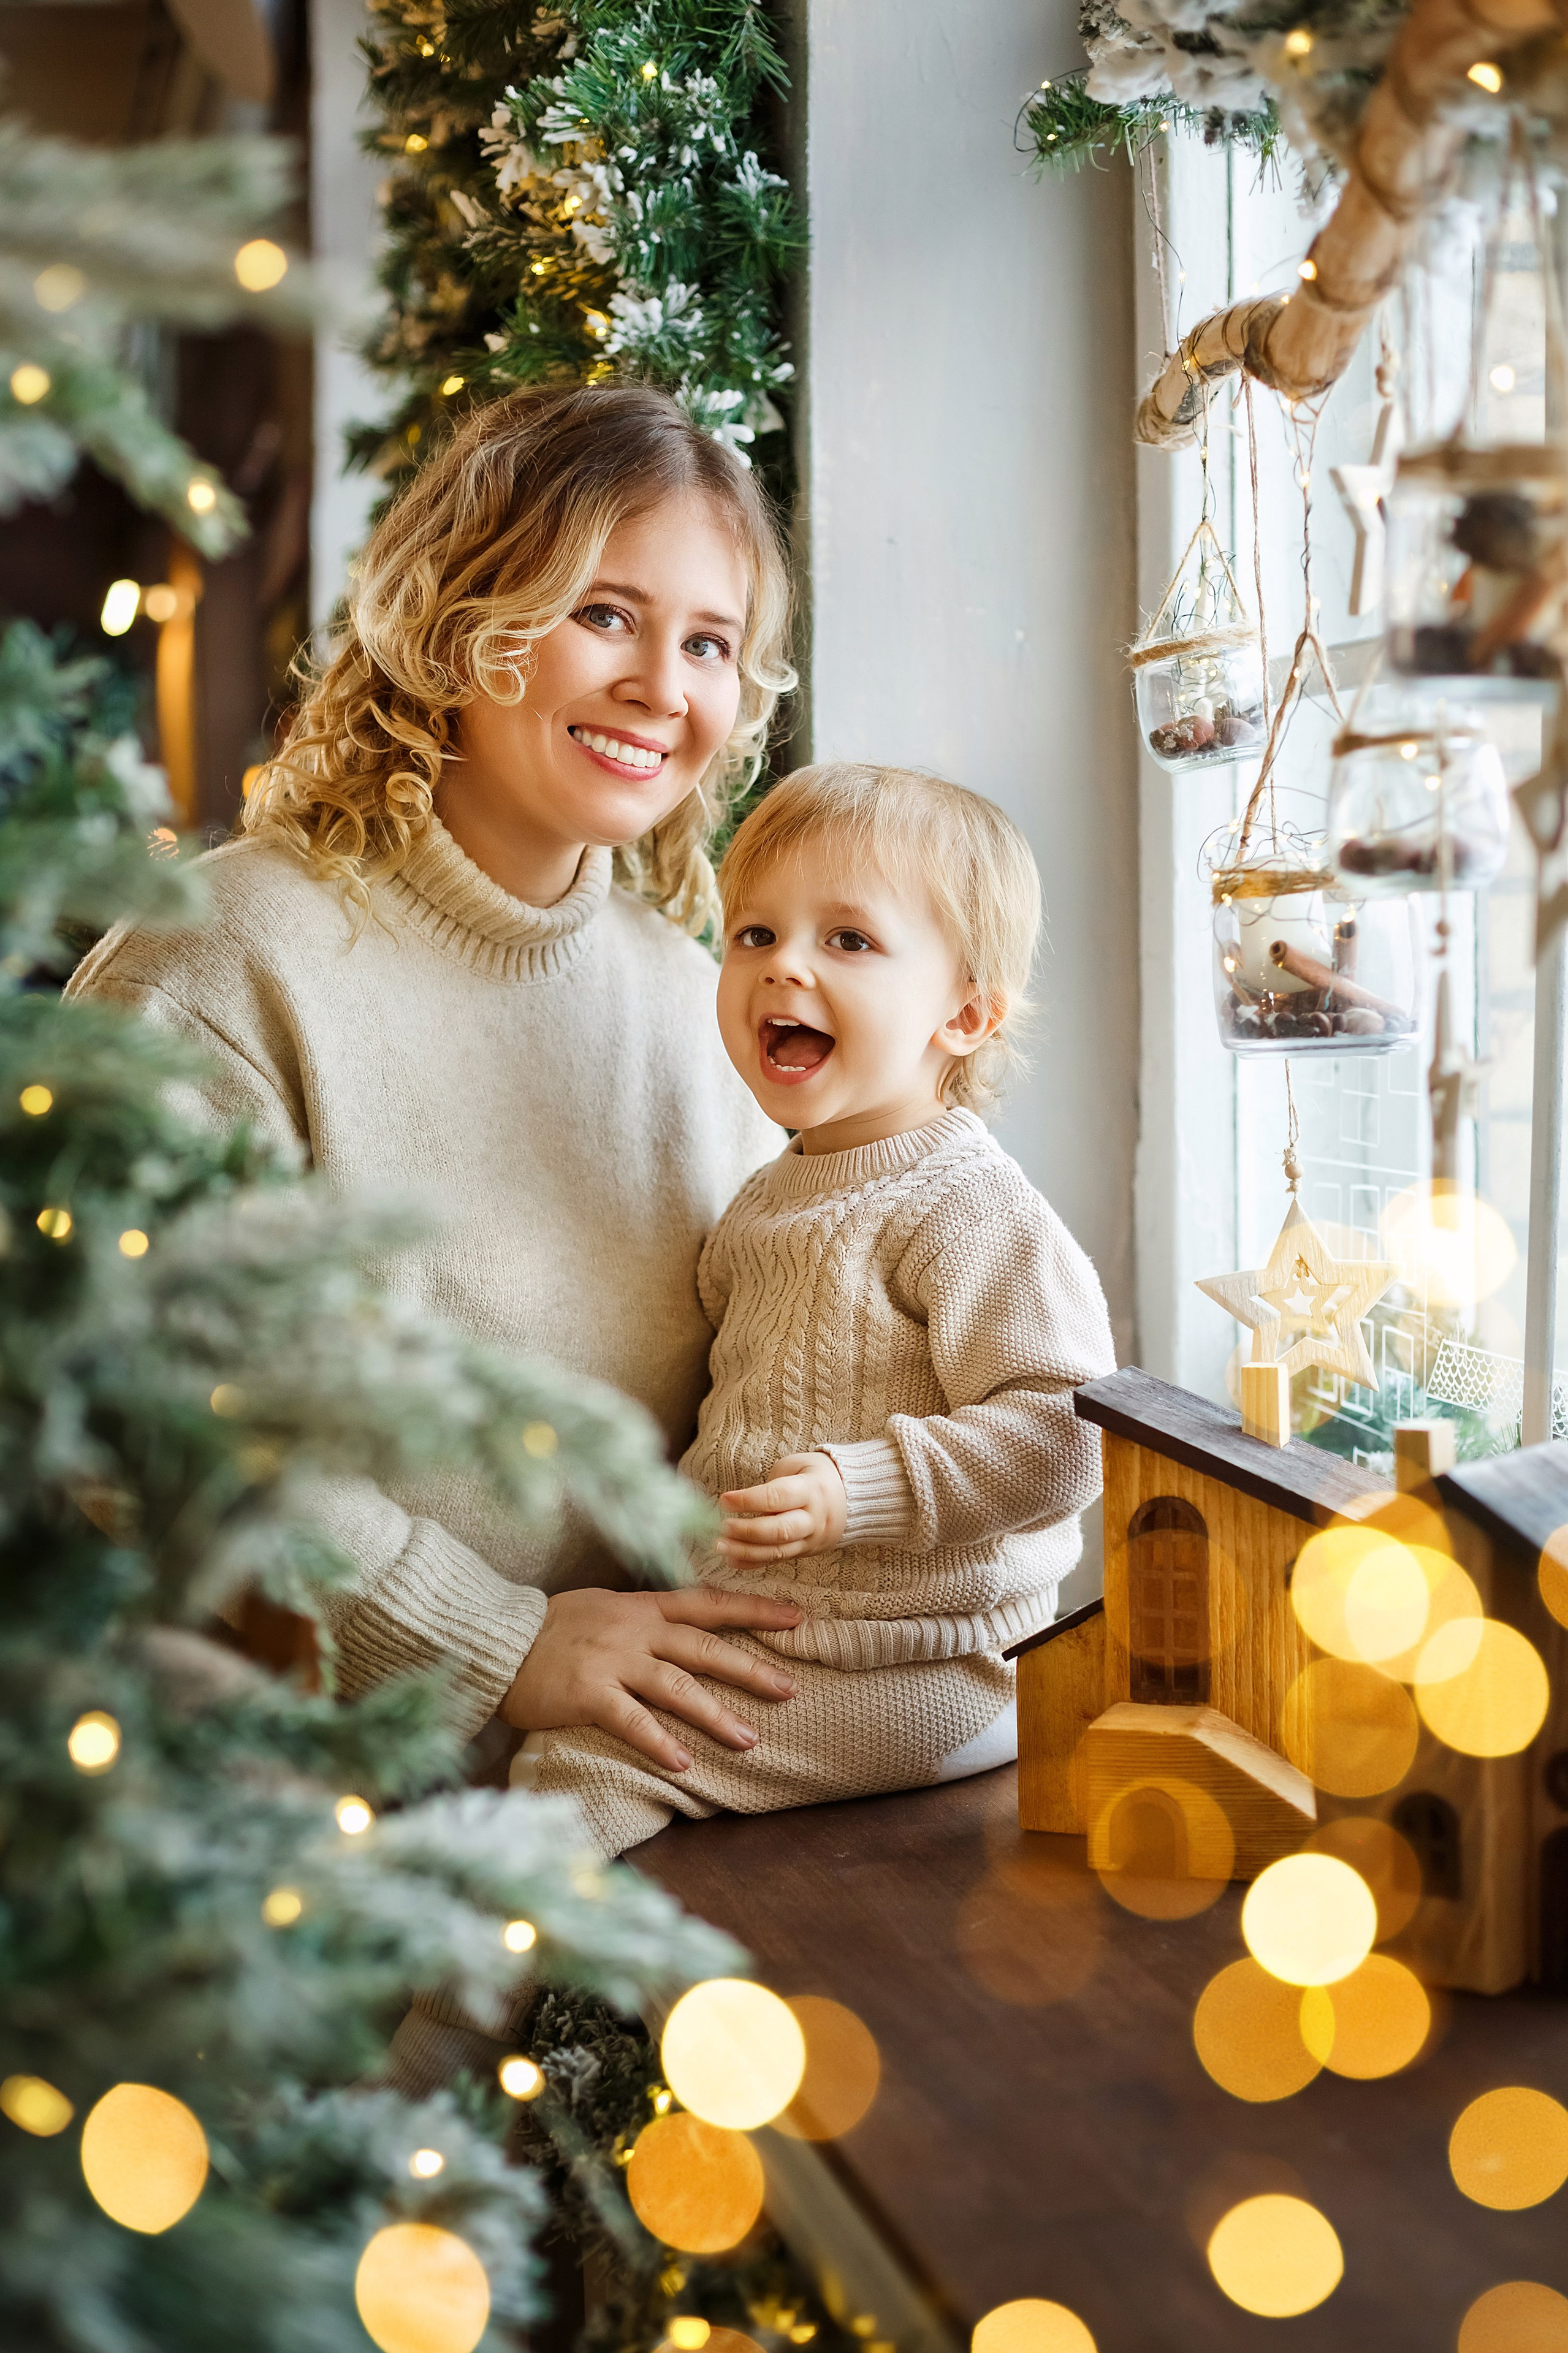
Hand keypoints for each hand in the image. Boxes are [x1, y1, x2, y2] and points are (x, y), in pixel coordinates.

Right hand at [500, 1586, 802, 1772]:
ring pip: (677, 1687)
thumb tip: (682, 1628)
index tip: (796, 1617)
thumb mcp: (604, 1608)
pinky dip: (659, 1741)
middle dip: (751, 1668)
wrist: (498, 1639)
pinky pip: (631, 1720)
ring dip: (716, 1714)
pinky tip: (684, 1762)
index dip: (754, 1609)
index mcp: (642, 1608)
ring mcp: (613, 1661)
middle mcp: (635, 1631)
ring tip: (750, 1739)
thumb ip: (644, 1619)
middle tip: (791, 1689)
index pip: (709, 1603)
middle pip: (705, 1647)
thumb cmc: (550, 1627)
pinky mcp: (588, 1693)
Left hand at [717, 1451, 846, 1566]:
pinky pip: (777, 1561)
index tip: (724, 1500)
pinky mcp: (805, 1552)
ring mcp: (810, 1539)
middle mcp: (813, 1518)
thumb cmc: (816, 1475)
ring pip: (777, 1551)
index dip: (748, 1500)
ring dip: (745, 1551)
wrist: (852, 1497)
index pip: (777, 1497)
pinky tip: (731, 1560)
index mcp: (811, 1490)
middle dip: (746, 1531)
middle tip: (721, 1527)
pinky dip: (753, 1563)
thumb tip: (743, 1502)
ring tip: (720, 1546)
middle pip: (778, 1530)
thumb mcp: (797, 1465)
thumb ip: (773, 1482)